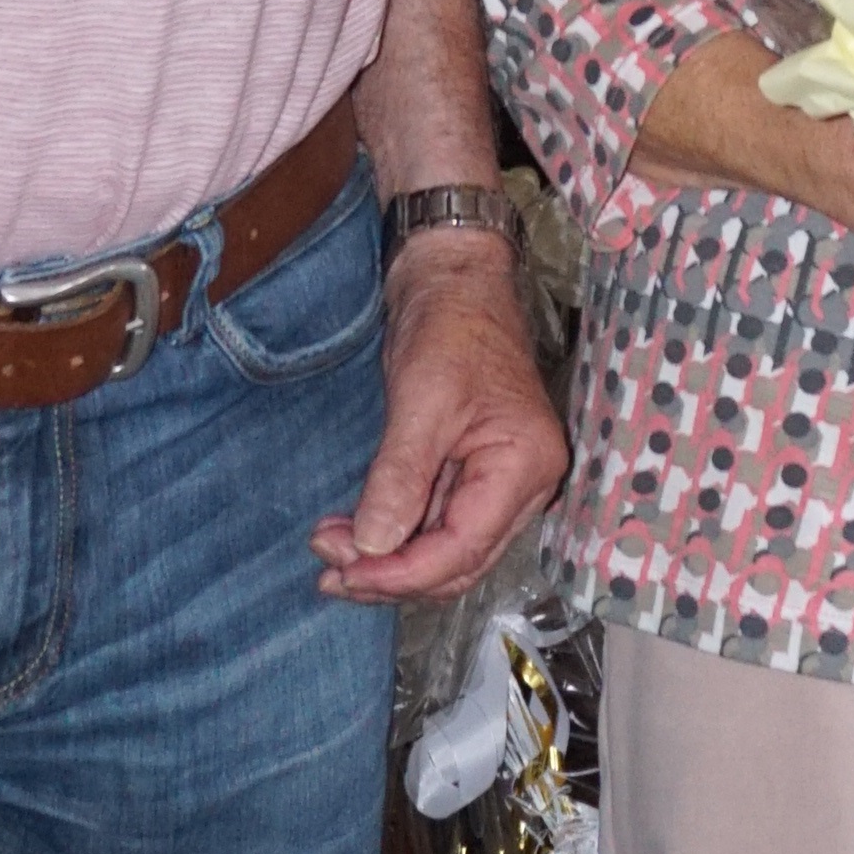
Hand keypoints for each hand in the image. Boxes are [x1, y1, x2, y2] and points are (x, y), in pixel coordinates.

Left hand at [316, 238, 569, 602]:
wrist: (454, 279)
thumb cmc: (450, 326)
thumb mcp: (420, 400)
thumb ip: (400, 478)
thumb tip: (372, 548)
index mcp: (525, 465)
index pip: (463, 548)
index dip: (402, 574)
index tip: (345, 573)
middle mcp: (524, 484)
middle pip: (457, 561)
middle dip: (391, 572)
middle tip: (328, 567)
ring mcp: (501, 481)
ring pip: (445, 550)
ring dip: (388, 558)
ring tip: (329, 549)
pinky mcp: (474, 473)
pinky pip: (437, 523)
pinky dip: (395, 533)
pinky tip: (353, 532)